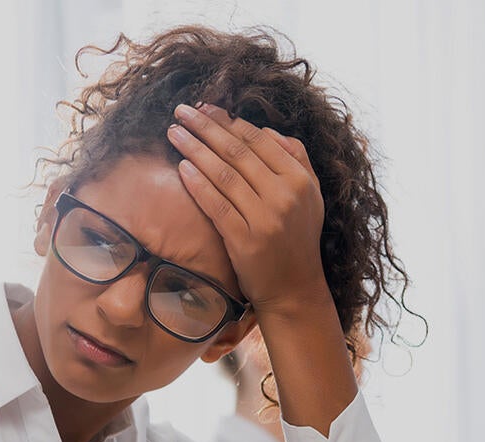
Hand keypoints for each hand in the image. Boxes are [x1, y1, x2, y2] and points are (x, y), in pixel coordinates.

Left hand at [166, 103, 326, 315]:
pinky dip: (198, 184)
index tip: (206, 108)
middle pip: (238, 152)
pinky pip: (216, 205)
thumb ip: (296, 160)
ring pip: (224, 174)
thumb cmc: (296, 241)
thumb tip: (267, 130)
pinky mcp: (245, 240)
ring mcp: (265, 218)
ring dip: (195, 149)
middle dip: (206, 127)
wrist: (294, 289)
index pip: (259, 141)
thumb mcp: (310, 197)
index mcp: (300, 179)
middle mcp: (284, 195)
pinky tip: (181, 168)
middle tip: (182, 110)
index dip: (229, 122)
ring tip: (174, 133)